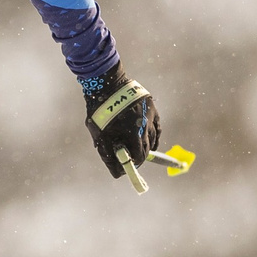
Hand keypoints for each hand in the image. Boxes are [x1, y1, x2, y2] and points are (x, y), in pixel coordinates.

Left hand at [83, 69, 161, 183]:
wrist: (106, 83)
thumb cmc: (100, 111)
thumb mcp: (100, 135)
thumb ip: (109, 156)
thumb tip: (118, 173)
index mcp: (133, 133)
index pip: (139, 156)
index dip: (133, 163)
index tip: (127, 166)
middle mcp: (145, 124)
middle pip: (147, 148)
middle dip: (139, 155)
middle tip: (131, 159)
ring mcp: (150, 115)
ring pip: (152, 137)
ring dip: (146, 146)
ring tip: (138, 150)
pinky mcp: (152, 107)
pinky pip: (156, 126)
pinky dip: (154, 136)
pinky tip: (151, 142)